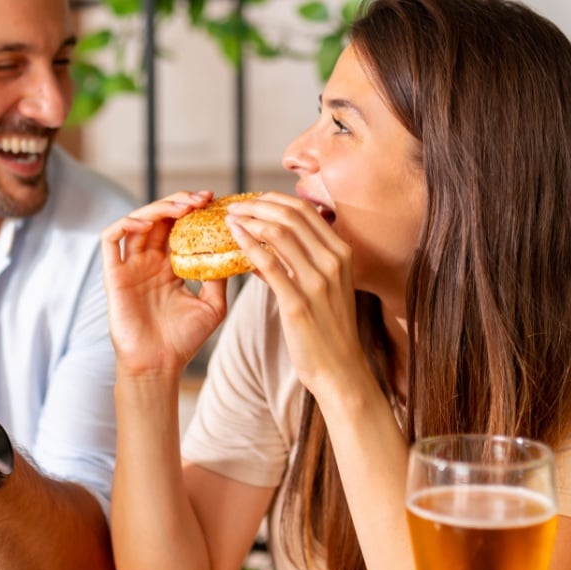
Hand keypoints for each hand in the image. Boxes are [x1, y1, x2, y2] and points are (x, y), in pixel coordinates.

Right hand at [100, 191, 229, 378]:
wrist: (158, 365)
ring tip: (183, 207)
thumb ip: (220, 277)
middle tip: (203, 199)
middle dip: (181, 203)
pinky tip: (146, 223)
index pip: (179, 228)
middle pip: (160, 219)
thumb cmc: (183, 340)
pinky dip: (125, 224)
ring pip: (137, 222)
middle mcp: (149, 261)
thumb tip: (238, 250)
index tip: (215, 203)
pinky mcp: (113, 274)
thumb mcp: (213, 304)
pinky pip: (111, 240)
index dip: (194, 212)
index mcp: (170, 266)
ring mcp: (130, 266)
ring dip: (158, 208)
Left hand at [225, 193, 373, 397]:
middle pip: (291, 215)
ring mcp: (317, 281)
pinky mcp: (298, 302)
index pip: (305, 210)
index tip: (252, 201)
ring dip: (249, 220)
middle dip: (257, 204)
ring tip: (229, 219)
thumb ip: (300, 263)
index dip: (274, 200)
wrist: (340, 369)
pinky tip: (233, 239)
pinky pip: (268, 264)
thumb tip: (263, 247)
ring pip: (279, 232)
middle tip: (234, 206)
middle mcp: (333, 261)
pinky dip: (247, 245)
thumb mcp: (323, 287)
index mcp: (341, 253)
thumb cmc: (328, 329)